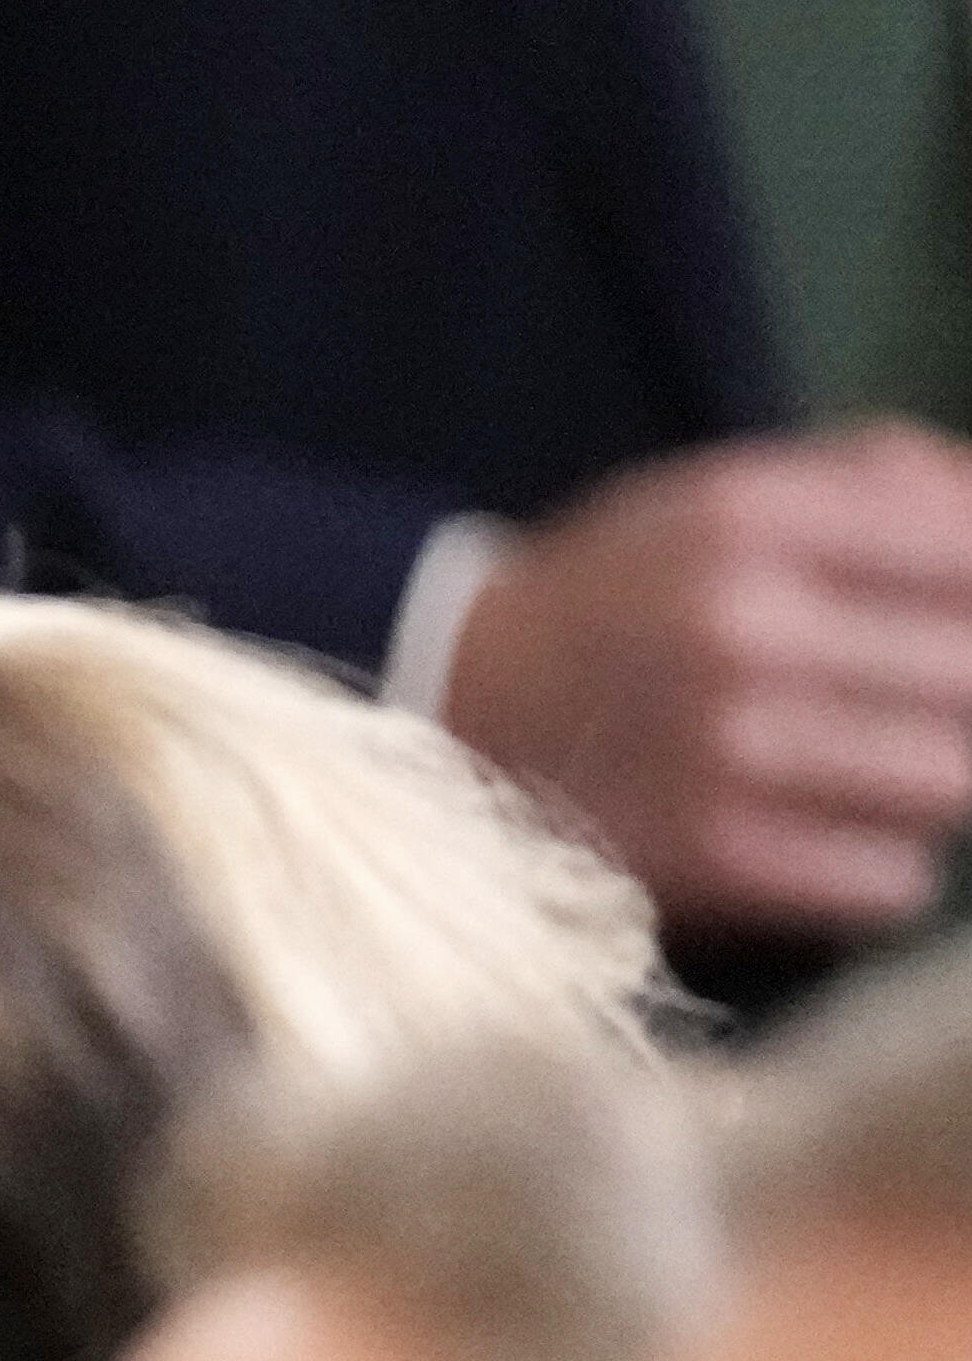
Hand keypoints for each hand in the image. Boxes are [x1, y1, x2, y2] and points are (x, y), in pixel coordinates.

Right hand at [438, 422, 971, 935]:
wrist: (441, 715)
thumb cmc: (616, 597)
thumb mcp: (719, 494)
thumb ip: (876, 479)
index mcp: (750, 520)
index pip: (969, 550)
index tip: (950, 622)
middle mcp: (740, 629)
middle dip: (959, 693)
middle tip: (920, 703)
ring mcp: (725, 753)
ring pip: (952, 782)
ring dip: (936, 783)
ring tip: (881, 771)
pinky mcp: (708, 861)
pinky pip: (889, 881)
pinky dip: (881, 868)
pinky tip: (828, 839)